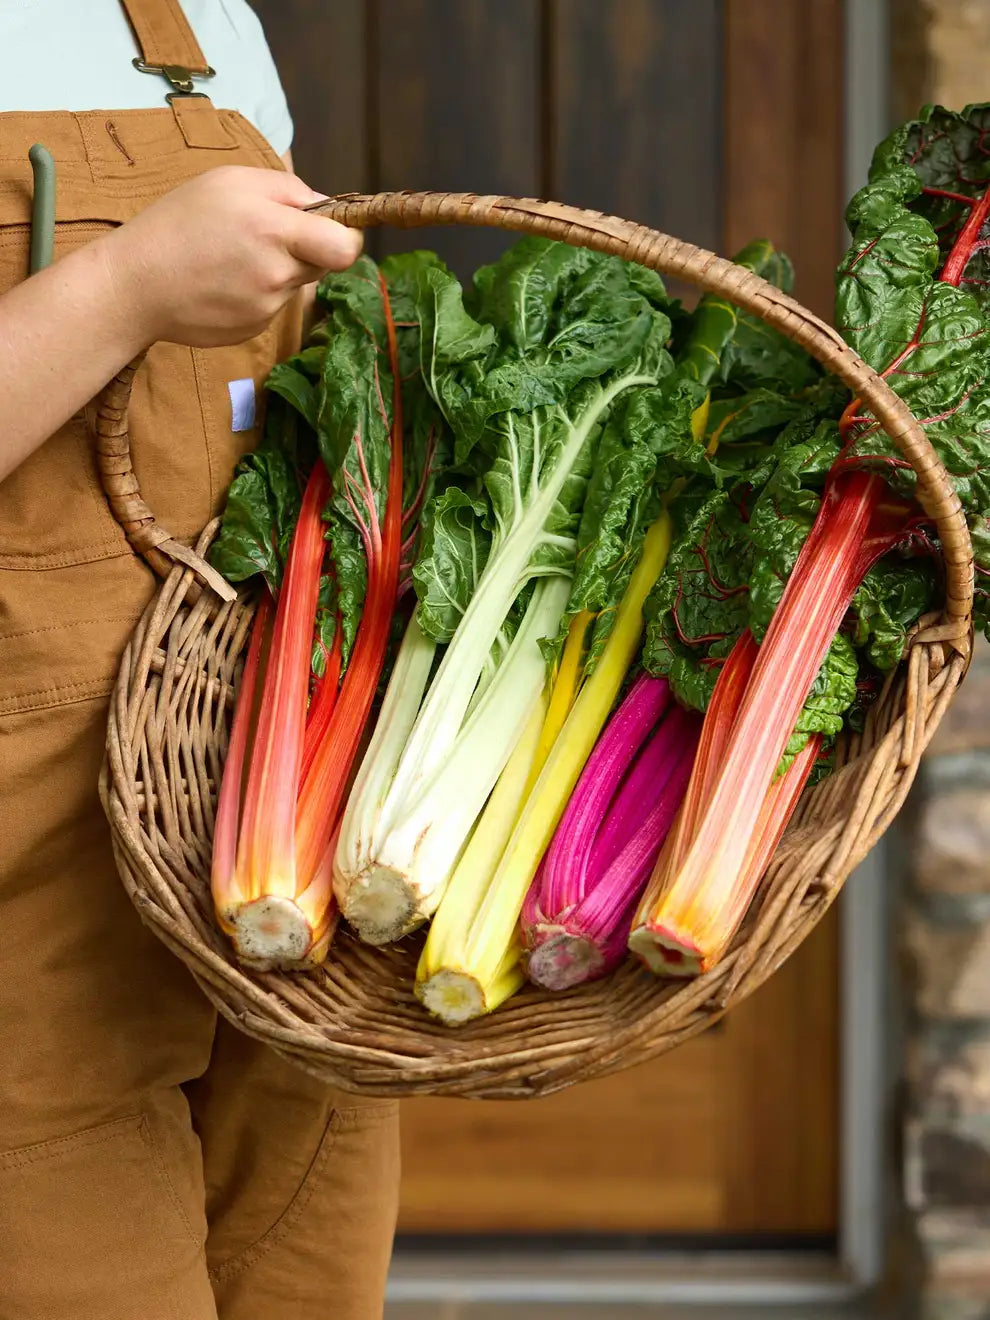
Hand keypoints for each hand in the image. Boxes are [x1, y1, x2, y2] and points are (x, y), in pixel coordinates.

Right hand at [100, 166, 361, 347]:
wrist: (135, 284)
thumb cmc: (179, 222)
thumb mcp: (230, 181)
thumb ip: (287, 188)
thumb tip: (325, 205)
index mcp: (275, 231)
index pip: (344, 248)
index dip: (347, 238)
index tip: (333, 229)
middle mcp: (277, 275)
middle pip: (323, 264)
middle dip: (306, 248)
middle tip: (265, 236)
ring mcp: (267, 308)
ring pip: (294, 284)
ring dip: (277, 270)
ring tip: (233, 259)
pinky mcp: (254, 329)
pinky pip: (272, 306)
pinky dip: (256, 293)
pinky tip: (223, 283)